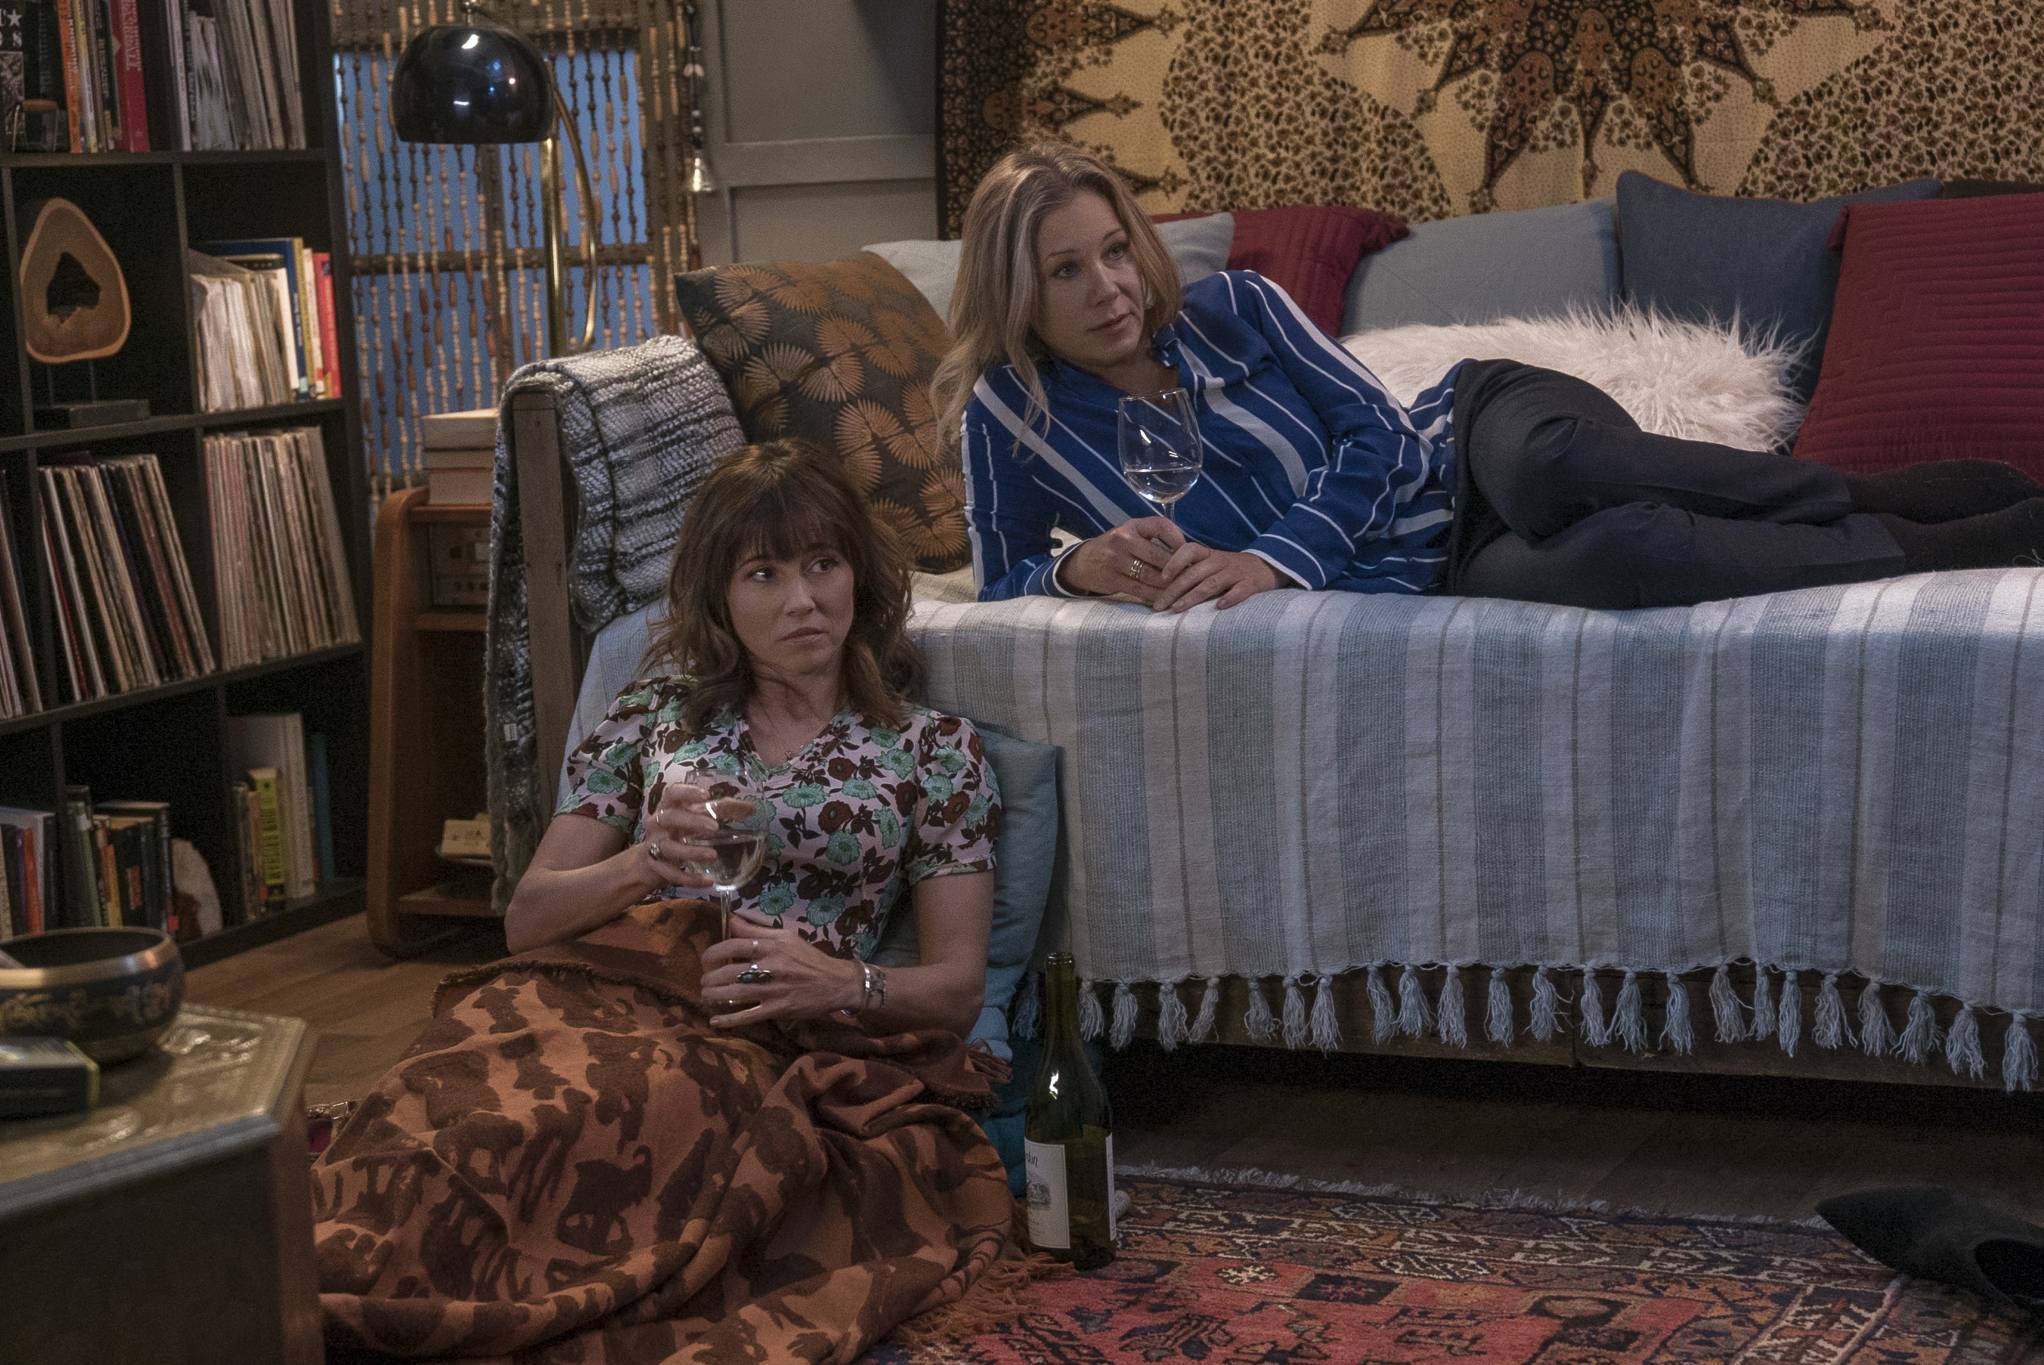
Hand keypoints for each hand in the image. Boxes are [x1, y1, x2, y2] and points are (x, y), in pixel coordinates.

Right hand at [637, 781, 719, 893]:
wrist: (650, 861)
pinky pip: (672, 874)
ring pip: (669, 848)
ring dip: (691, 852)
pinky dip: (689, 879)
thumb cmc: (679, 831)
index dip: (687, 792)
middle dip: (692, 821)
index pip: (672, 793)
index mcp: (668, 807)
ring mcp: (654, 846)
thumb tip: (750, 808)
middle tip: (715, 828)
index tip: (706, 795)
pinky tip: (708, 881)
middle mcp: (658, 824)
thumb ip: (722, 810)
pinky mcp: (656, 868)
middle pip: (670, 818)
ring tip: (713, 855)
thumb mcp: (696, 817)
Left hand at [700, 919, 862, 1027]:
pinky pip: (749, 1015)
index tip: (706, 959)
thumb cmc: (809, 958)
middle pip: (730, 971)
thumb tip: (732, 919)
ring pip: (736, 993)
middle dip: (710, 977)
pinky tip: (715, 1020)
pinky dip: (730, 1020)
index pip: (734, 945)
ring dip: (714, 996)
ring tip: (706, 995)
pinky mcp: (779, 1009)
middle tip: (704, 981)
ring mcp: (775, 989)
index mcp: (773, 946)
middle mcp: (772, 966)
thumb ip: (757, 929)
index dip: (714, 952)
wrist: (837, 983)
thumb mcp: (787, 937)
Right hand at [1058, 516, 1186, 602]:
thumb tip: (1188, 555)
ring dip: (1169, 585)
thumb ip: (1154, 540)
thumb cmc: (1116, 548)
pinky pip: (1140, 590)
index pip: (1161, 526)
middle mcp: (1123, 539)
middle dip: (1178, 569)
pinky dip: (1155, 595)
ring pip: (1151, 575)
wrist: (1082, 562)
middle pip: (1159, 555)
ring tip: (1182, 591)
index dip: (1179, 540)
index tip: (1189, 553)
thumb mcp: (1131, 535)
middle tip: (1193, 578)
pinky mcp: (1112, 579)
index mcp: (1133, 526)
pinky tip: (1165, 599)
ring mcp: (1116, 560)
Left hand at [1151, 544, 1284, 611]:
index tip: (1162, 578)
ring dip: (1193, 597)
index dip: (1175, 562)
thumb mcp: (1211, 564)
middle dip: (1174, 590)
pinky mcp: (1251, 584)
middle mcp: (1220, 562)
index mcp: (1208, 555)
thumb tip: (1159, 586)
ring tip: (1178, 609)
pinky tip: (1219, 607)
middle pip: (1194, 574)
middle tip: (1160, 606)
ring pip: (1211, 584)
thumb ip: (1190, 571)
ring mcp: (1236, 573)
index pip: (1189, 551)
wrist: (1267, 567)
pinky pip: (1240, 590)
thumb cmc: (1229, 570)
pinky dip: (1230, 598)